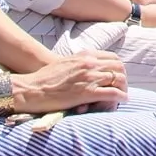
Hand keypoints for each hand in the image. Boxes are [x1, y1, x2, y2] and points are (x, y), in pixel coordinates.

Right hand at [11, 51, 126, 113]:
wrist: (32, 89)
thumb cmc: (46, 78)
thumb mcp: (67, 63)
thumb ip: (81, 63)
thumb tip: (90, 68)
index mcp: (85, 55)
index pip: (112, 58)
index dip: (118, 68)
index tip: (118, 76)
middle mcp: (90, 64)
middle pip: (118, 67)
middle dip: (123, 78)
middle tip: (123, 87)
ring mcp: (89, 78)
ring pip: (118, 79)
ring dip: (123, 88)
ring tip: (123, 95)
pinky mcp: (87, 93)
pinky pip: (112, 93)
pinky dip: (120, 97)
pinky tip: (122, 100)